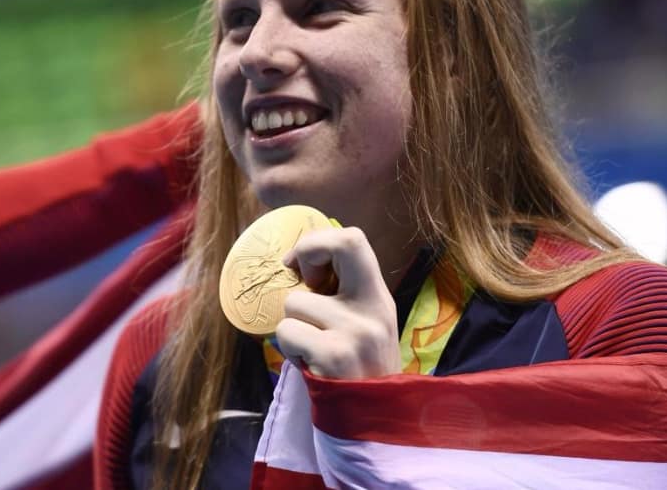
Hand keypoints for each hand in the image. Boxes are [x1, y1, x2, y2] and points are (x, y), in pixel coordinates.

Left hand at [275, 226, 400, 379]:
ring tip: (313, 349)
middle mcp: (374, 309)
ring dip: (293, 327)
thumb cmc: (356, 371)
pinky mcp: (333, 355)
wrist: (372, 427)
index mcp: (379, 298)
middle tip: (303, 287)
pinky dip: (289, 349)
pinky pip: (287, 331)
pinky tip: (310, 365)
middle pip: (339, 245)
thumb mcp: (364, 327)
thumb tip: (302, 258)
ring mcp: (356, 331)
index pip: (354, 239)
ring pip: (294, 302)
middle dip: (306, 255)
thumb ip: (343, 295)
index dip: (319, 242)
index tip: (303, 269)